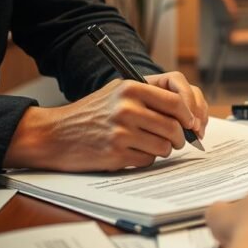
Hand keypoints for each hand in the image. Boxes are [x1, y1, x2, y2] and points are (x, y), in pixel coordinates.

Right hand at [5, 72, 208, 171]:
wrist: (54, 134)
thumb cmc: (93, 113)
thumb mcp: (118, 92)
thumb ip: (152, 96)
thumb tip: (190, 113)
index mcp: (131, 88)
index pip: (177, 101)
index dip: (190, 114)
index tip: (193, 123)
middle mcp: (127, 108)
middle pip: (174, 126)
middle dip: (180, 137)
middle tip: (177, 140)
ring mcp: (121, 131)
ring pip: (165, 146)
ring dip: (163, 149)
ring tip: (150, 144)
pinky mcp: (116, 153)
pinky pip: (149, 159)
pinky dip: (146, 158)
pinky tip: (131, 152)